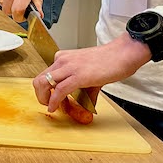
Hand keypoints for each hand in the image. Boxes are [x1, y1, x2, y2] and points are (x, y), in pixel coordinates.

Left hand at [32, 35, 150, 113]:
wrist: (123, 54)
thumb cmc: (110, 61)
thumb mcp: (89, 74)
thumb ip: (84, 90)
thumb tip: (86, 105)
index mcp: (63, 58)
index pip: (45, 75)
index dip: (45, 90)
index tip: (52, 100)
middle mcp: (62, 60)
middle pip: (39, 79)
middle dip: (40, 95)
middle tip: (48, 104)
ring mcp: (69, 67)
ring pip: (43, 83)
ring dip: (44, 99)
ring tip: (51, 107)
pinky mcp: (78, 76)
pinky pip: (59, 91)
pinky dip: (54, 102)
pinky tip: (55, 108)